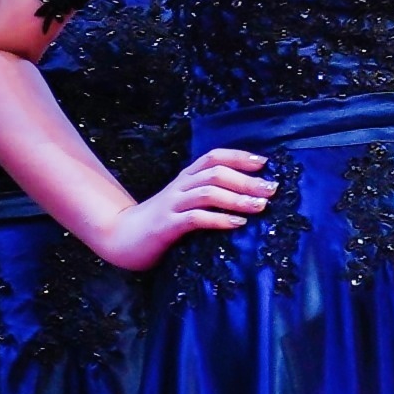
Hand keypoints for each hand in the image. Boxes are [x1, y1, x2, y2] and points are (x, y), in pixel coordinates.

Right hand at [95, 147, 276, 271]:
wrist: (123, 237)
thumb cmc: (161, 222)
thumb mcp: (184, 203)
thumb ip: (206, 196)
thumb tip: (246, 196)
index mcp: (185, 178)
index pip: (213, 157)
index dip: (239, 156)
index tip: (264, 163)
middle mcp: (180, 186)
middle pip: (215, 173)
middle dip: (246, 180)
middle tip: (271, 189)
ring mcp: (172, 204)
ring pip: (208, 193)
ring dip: (237, 198)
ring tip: (260, 206)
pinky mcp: (167, 225)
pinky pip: (195, 218)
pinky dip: (219, 219)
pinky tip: (237, 223)